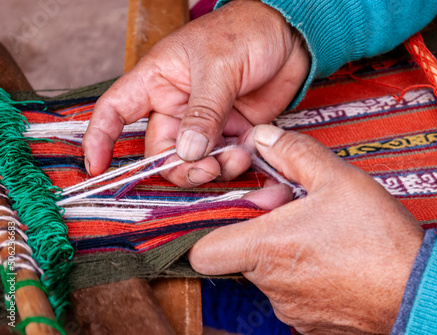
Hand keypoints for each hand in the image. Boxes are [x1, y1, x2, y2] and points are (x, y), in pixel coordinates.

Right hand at [82, 0, 308, 185]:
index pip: (116, 110)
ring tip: (237, 154)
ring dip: (213, 168)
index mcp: (158, 80)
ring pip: (194, 161)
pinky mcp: (232, 131)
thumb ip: (204, 112)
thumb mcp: (219, 68)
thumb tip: (188, 152)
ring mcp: (205, 122)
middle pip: (161, 150)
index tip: (96, 167)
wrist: (290, 36)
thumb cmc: (245, 33)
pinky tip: (250, 148)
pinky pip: (225, 159)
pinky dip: (235, 162)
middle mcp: (177, 105)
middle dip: (179, 167)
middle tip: (206, 169)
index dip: (101, 139)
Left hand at [189, 125, 423, 333]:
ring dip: (282, 250)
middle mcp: (271, 285)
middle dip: (260, 229)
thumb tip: (262, 138)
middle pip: (240, 255)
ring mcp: (290, 309)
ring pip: (267, 273)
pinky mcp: (311, 324)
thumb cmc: (379, 237)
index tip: (236, 213)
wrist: (420, 290)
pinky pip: (291, 293)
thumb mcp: (336, 178)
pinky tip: (332, 258)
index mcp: (267, 249)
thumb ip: (292, 153)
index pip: (202, 252)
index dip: (209, 230)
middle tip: (293, 210)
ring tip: (319, 234)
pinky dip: (302, 274)